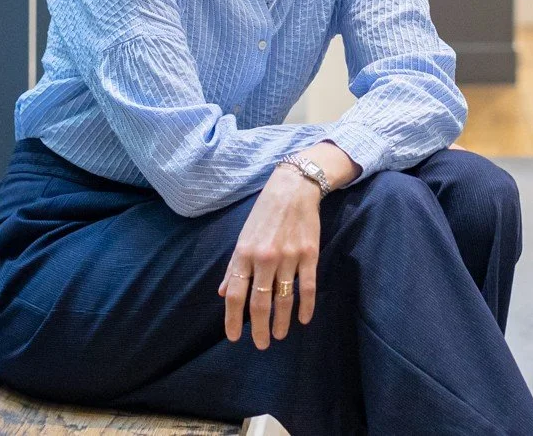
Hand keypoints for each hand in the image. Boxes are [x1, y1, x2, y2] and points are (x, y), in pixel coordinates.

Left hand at [217, 165, 321, 349]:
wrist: (293, 188)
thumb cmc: (264, 213)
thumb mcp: (243, 236)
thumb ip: (234, 266)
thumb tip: (223, 292)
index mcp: (244, 252)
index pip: (235, 293)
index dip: (233, 318)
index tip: (234, 337)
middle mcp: (265, 257)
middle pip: (259, 302)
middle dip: (259, 328)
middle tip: (261, 345)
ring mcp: (288, 257)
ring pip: (284, 298)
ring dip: (281, 321)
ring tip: (279, 335)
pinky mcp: (309, 254)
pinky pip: (307, 287)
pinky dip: (306, 307)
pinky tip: (303, 320)